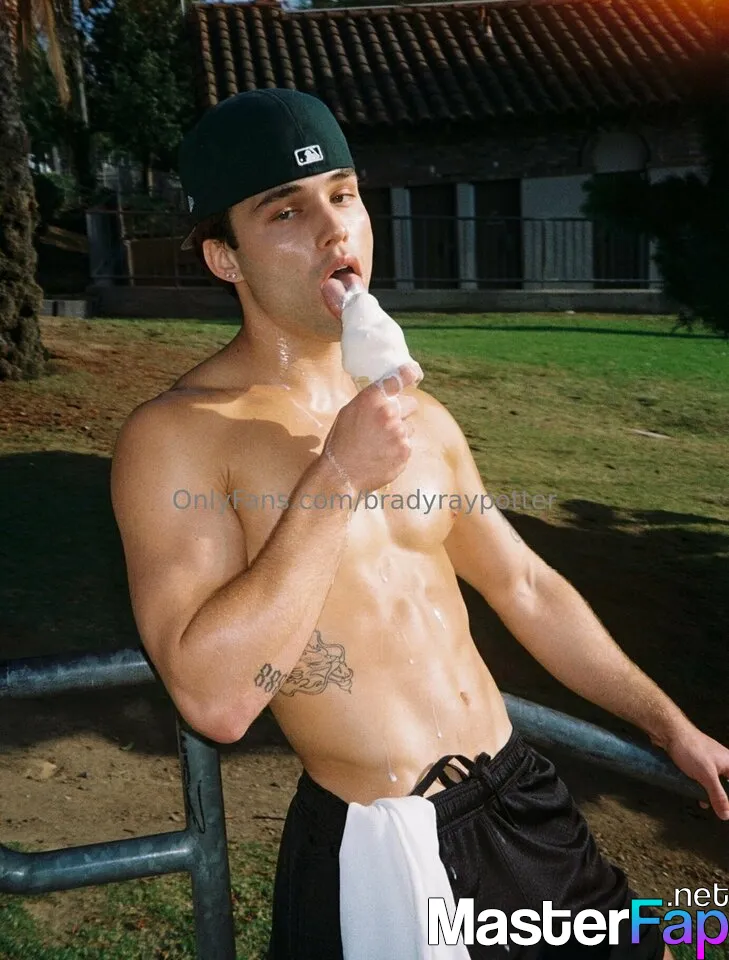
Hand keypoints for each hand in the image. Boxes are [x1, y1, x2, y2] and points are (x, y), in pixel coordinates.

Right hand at [322, 363, 419, 492]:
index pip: (397, 379)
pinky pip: (408, 445)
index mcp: (372, 399)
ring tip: (381, 443)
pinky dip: (398, 450)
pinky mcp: (405, 451)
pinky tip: (383, 455)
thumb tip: (388, 393)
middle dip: (403, 411)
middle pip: (412, 404)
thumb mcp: (349, 412)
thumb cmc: (341, 441)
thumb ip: (370, 400)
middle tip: (389, 422)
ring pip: (409, 427)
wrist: (341, 473)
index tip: (413, 372)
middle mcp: (388, 412)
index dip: (408, 373)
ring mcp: (399, 433)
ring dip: (400, 433)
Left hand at [664, 722, 728, 819]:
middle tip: (716, 809)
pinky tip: (693, 793)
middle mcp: (721, 762)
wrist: (669, 732)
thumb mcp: (707, 776)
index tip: (725, 808)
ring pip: (713, 782)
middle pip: (725, 785)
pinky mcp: (695, 763)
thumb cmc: (690, 748)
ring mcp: (708, 762)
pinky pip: (701, 778)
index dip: (728, 796)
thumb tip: (726, 815)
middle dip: (721, 797)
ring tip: (704, 803)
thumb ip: (718, 796)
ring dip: (708, 793)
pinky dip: (699, 787)